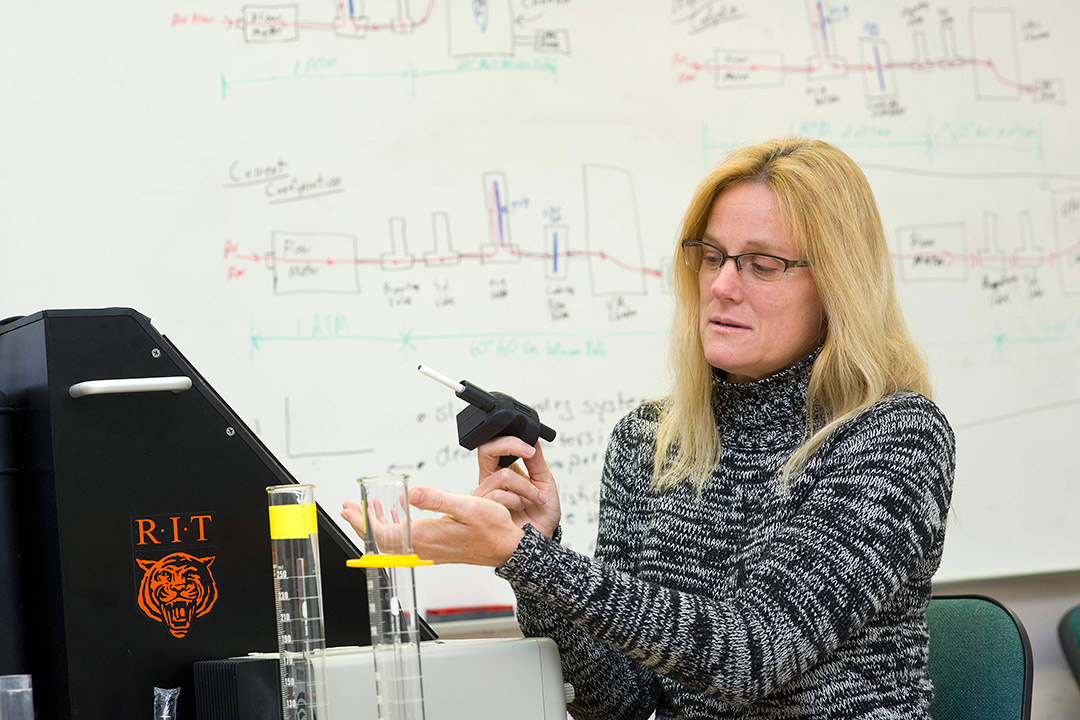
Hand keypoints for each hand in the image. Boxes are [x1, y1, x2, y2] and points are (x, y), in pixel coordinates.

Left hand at [342, 489, 524, 566]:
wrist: (508, 549)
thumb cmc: (493, 528)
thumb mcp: (468, 506)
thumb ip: (437, 499)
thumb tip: (412, 494)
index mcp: (427, 536)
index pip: (384, 535)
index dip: (364, 522)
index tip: (352, 508)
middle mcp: (424, 547)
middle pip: (382, 540)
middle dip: (362, 524)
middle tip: (348, 508)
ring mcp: (429, 550)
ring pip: (392, 542)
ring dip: (375, 526)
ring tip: (365, 510)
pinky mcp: (435, 549)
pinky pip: (405, 542)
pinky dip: (393, 529)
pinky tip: (394, 515)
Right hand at [474, 437, 560, 538]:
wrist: (540, 541)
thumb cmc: (542, 514)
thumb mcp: (545, 481)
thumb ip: (536, 460)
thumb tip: (532, 437)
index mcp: (503, 470)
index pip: (493, 445)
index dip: (509, 440)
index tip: (530, 448)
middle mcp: (491, 480)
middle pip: (486, 450)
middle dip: (510, 447)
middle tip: (529, 453)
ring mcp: (485, 495)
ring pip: (501, 475)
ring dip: (526, 486)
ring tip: (536, 499)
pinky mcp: (483, 510)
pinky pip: (498, 495)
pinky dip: (518, 499)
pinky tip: (523, 508)